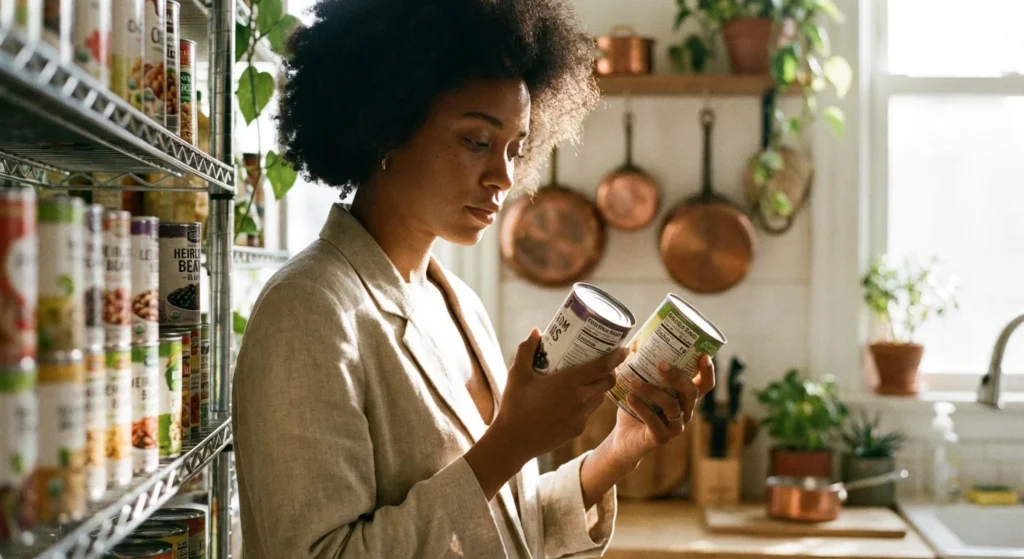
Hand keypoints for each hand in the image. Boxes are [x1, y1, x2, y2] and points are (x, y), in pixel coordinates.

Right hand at [465, 328, 626, 498]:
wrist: (514, 441)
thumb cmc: (514, 405)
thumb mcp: (517, 374)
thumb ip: (526, 350)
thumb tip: (536, 332)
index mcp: (568, 382)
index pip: (602, 367)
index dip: (616, 357)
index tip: (623, 349)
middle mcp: (579, 399)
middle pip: (608, 382)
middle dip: (612, 371)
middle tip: (606, 362)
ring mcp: (580, 416)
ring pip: (600, 397)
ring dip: (600, 387)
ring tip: (590, 379)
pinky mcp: (578, 429)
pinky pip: (589, 412)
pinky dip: (588, 402)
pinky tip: (576, 399)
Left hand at [606, 355, 715, 467]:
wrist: (622, 439)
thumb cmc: (635, 407)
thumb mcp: (638, 384)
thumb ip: (640, 367)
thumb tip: (633, 343)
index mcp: (683, 398)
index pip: (704, 385)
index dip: (708, 372)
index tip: (703, 355)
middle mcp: (684, 412)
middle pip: (691, 393)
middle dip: (677, 377)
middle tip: (660, 364)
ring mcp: (675, 427)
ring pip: (672, 406)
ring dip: (653, 391)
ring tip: (635, 381)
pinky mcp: (661, 438)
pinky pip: (655, 422)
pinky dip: (642, 408)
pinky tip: (631, 398)